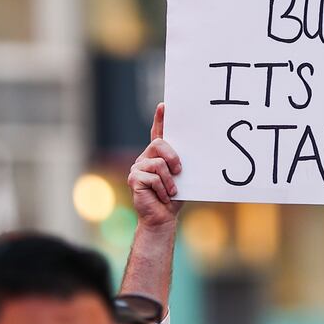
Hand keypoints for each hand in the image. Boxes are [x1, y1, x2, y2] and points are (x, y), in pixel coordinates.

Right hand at [128, 103, 182, 228]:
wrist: (162, 218)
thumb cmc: (174, 197)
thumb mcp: (181, 177)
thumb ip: (180, 163)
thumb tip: (190, 154)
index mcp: (157, 156)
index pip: (158, 133)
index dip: (160, 119)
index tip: (164, 106)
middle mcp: (145, 158)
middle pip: (160, 145)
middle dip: (173, 157)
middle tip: (179, 171)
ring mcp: (138, 167)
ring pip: (159, 164)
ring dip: (170, 180)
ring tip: (171, 191)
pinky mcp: (134, 178)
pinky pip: (154, 178)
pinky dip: (163, 189)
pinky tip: (162, 197)